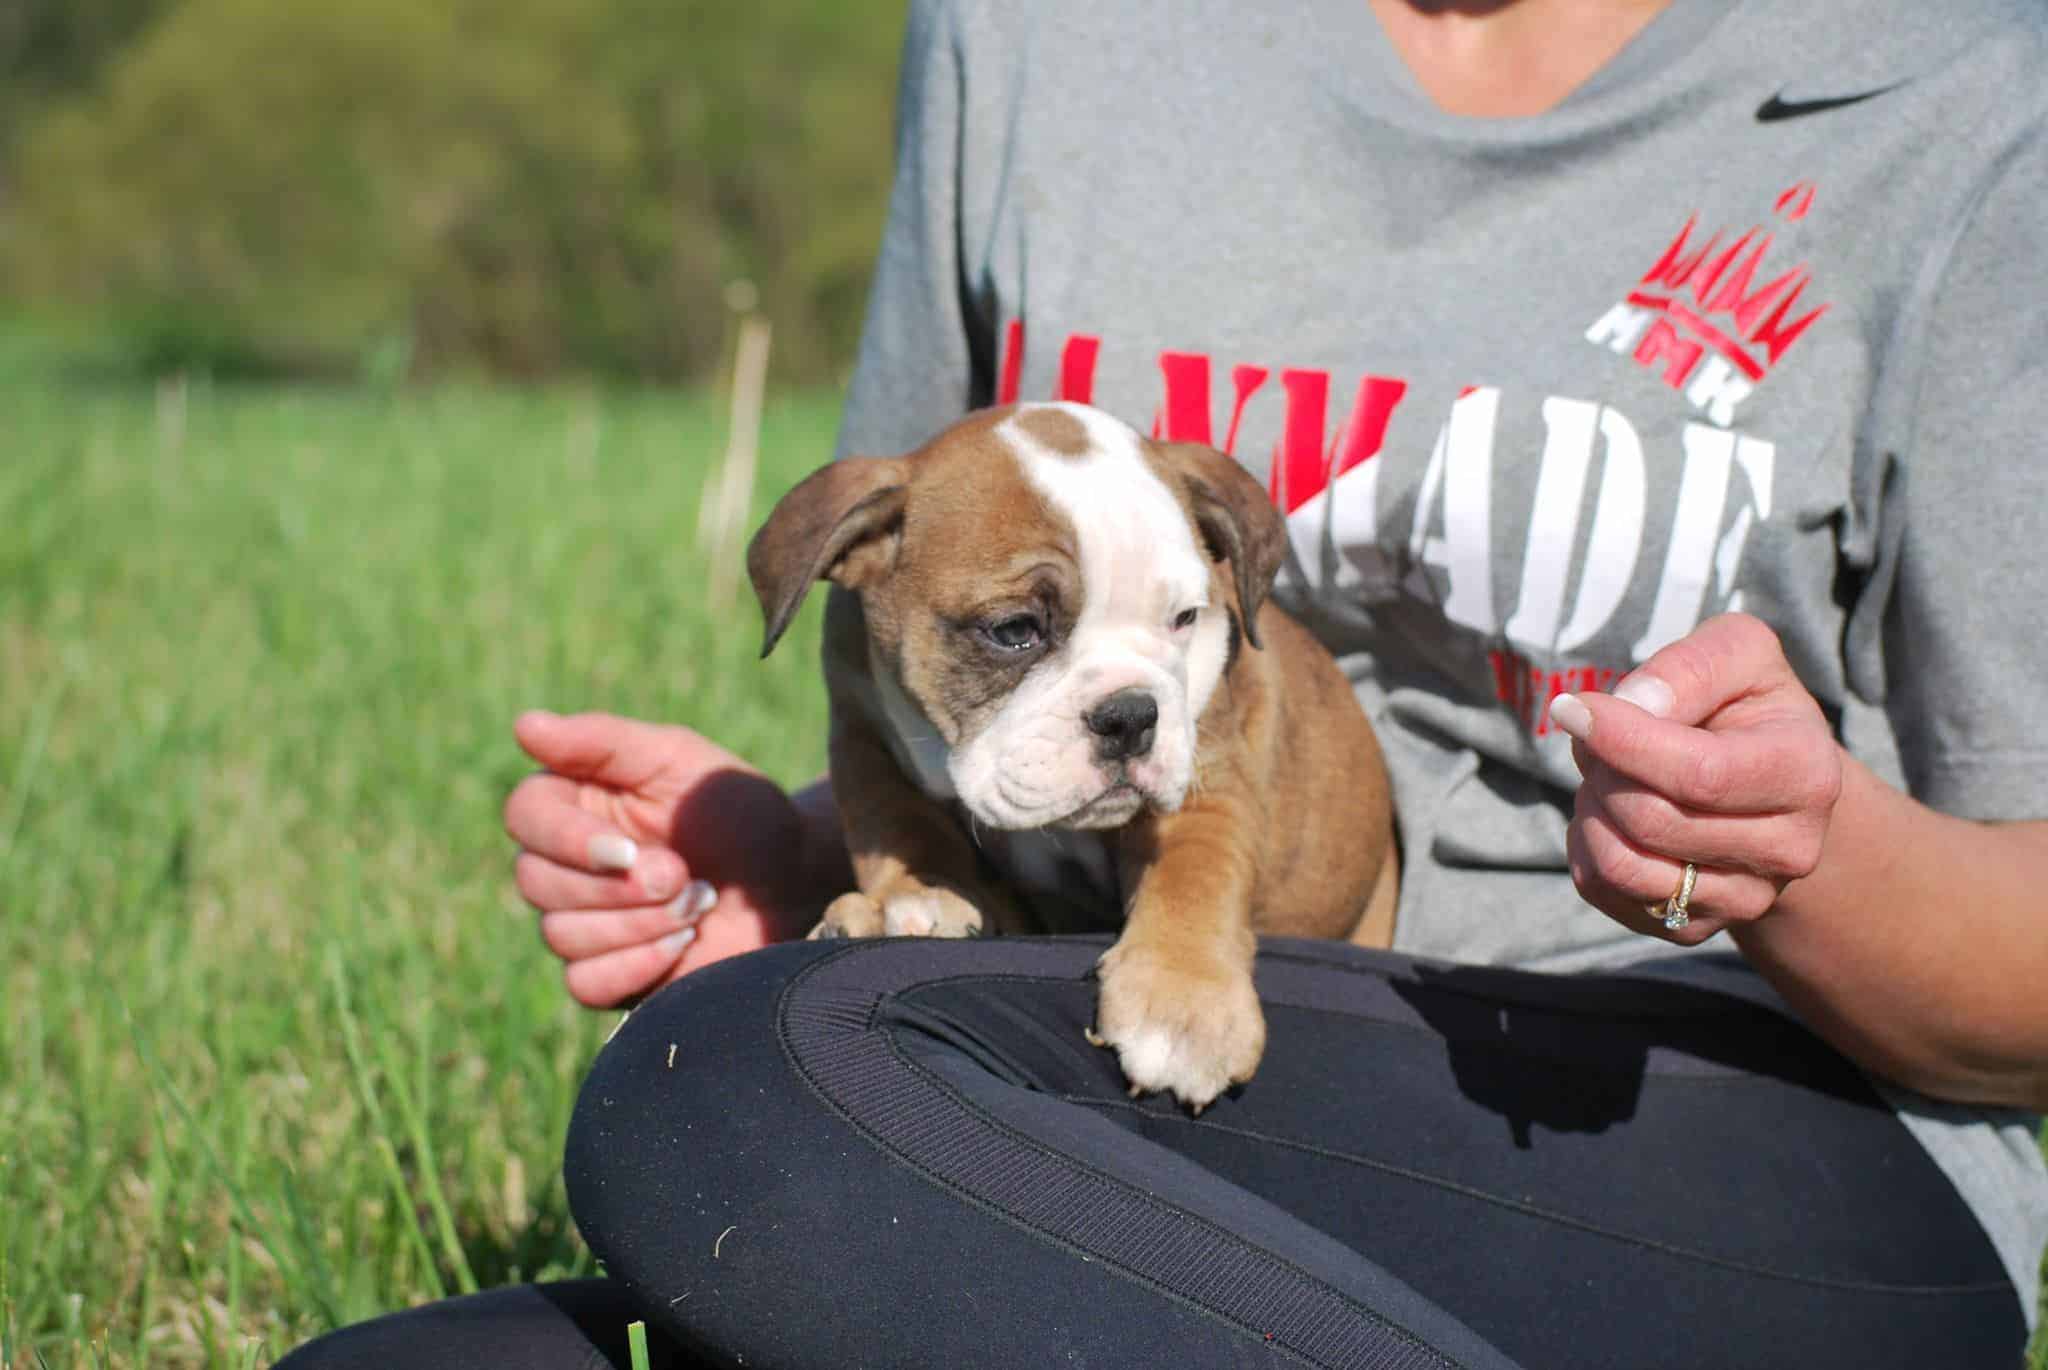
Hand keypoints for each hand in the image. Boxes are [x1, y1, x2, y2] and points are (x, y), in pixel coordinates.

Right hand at [503, 710, 838, 1005]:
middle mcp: (569, 864)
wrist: (793, 879)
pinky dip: (637, 963)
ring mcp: (586, 923)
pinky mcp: (610, 976)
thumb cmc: (737, 812)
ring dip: (639, 921)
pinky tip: (682, 943)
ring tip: (696, 902)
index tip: (626, 847)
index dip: (565, 837)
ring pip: (562, 933)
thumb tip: (525, 725)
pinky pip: (586, 983)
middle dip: (618, 885)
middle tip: (682, 873)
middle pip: (536, 881)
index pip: (525, 815)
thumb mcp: (678, 760)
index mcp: (577, 803)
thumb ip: (603, 742)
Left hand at [1546, 614, 1843, 945]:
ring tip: (1610, 775)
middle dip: (1601, 768)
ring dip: (1592, 807)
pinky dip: (1585, 843)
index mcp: (1807, 776)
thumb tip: (1631, 706)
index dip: (1621, 740)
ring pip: (1621, 865)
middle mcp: (1788, 850)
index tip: (1573, 707)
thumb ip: (1690, 667)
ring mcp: (1744, 899)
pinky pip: (1603, 891)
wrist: (1768, 783)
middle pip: (1650, 820)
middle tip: (1597, 736)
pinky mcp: (1693, 925)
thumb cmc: (1744, 707)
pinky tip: (1611, 814)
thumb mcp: (1737, 654)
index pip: (1698, 775)